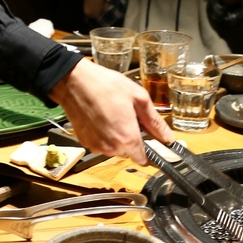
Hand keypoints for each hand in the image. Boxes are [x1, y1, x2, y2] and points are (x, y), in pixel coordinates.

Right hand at [48, 59, 173, 164]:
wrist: (74, 81)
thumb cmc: (104, 85)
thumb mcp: (139, 98)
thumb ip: (155, 122)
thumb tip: (168, 137)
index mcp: (127, 137)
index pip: (145, 160)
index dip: (151, 154)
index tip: (153, 145)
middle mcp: (111, 147)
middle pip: (130, 153)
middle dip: (133, 139)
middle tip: (130, 118)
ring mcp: (96, 145)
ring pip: (115, 148)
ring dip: (118, 137)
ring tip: (114, 114)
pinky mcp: (85, 142)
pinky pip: (101, 143)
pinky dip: (104, 134)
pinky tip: (102, 117)